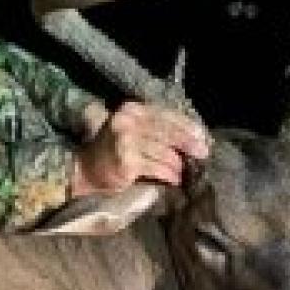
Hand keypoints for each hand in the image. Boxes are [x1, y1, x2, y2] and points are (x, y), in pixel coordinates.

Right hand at [70, 101, 208, 197]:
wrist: (86, 169)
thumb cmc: (114, 149)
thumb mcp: (132, 129)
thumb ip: (155, 128)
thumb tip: (191, 136)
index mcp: (131, 110)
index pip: (165, 114)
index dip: (186, 125)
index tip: (202, 136)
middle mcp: (127, 122)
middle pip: (167, 131)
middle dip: (188, 143)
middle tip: (203, 153)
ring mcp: (126, 143)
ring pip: (164, 152)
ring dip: (178, 164)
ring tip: (184, 171)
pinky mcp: (127, 163)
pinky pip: (157, 168)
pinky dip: (169, 175)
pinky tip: (174, 179)